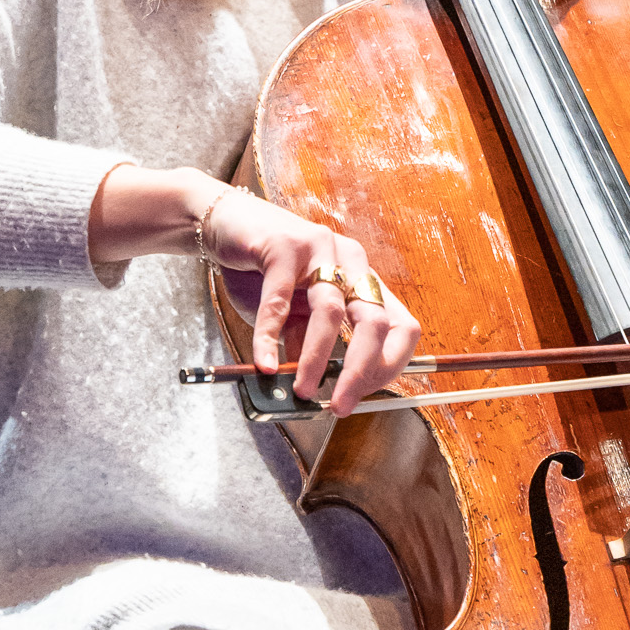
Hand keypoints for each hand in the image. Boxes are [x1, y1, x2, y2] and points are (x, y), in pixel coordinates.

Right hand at [201, 186, 420, 414]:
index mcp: (363, 279)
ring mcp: (320, 249)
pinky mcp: (283, 246)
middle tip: (340, 405)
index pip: (402, 327)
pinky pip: (278, 301)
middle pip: (376, 322)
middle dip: (361, 372)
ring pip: (330, 312)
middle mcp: (351, 260)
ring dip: (316, 359)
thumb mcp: (293, 313)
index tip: (361, 394)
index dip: (388, 366)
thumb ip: (305, 343)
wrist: (227, 224)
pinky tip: (264, 363)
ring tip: (302, 389)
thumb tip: (308, 388)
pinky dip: (270, 338)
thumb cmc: (263, 270)